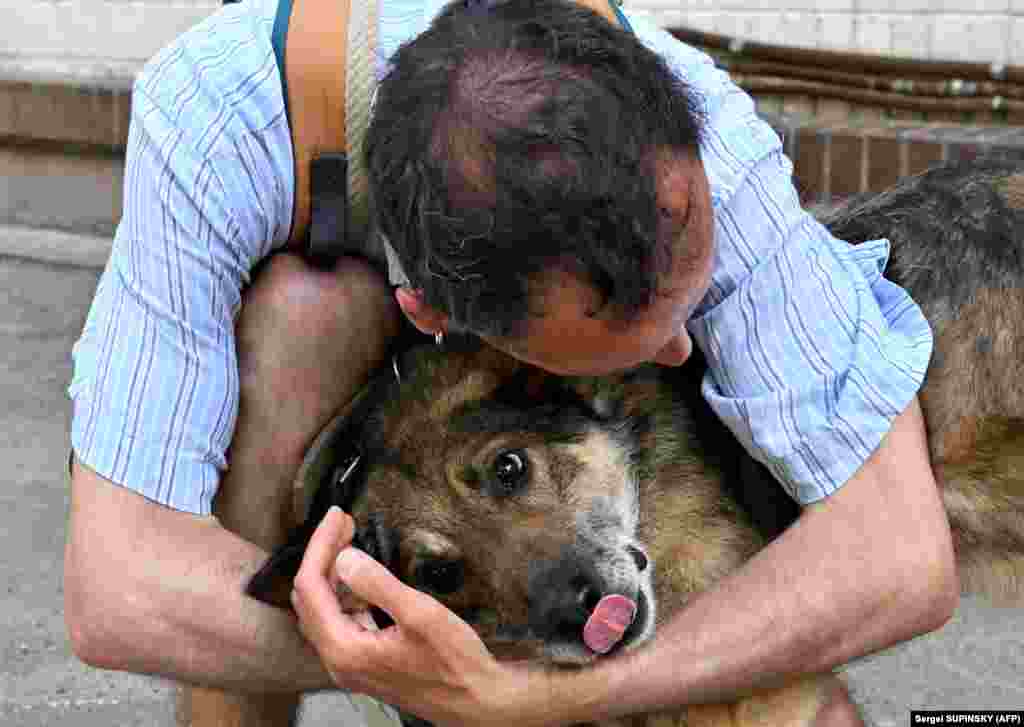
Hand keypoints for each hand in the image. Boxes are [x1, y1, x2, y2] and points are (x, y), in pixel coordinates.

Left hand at [291, 507, 553, 726]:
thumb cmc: (455, 662)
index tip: (338, 515)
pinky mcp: (364, 662)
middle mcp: (338, 660)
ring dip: (331, 573)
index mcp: (344, 649)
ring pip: (322, 610)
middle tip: (344, 522)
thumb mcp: (420, 614)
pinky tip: (362, 576)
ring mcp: (350, 664)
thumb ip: (377, 584)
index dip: (320, 545)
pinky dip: (343, 592)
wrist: (477, 702)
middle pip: (309, 598)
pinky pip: (340, 621)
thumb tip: (343, 557)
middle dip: (322, 555)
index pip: (311, 586)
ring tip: (350, 540)